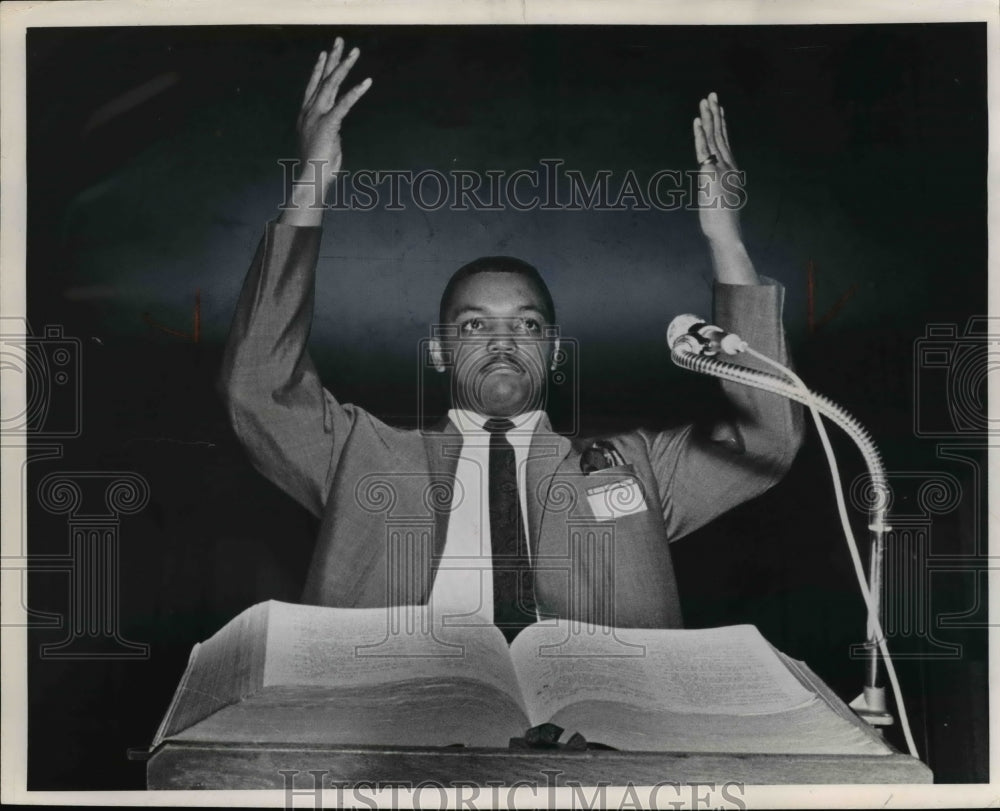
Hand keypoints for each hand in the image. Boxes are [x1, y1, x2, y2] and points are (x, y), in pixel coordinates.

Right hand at [295, 37, 371, 195]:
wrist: (312, 180)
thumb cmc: (319, 167)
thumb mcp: (325, 143)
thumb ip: (330, 130)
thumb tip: (335, 126)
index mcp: (306, 116)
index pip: (313, 87)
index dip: (319, 69)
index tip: (325, 54)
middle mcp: (309, 112)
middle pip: (322, 79)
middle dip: (332, 59)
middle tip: (341, 41)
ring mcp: (316, 117)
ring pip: (331, 85)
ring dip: (344, 67)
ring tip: (355, 53)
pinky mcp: (327, 125)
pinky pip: (344, 105)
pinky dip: (356, 92)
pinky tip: (367, 82)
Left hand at [693, 91, 741, 246]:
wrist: (726, 232)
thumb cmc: (722, 222)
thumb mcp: (721, 201)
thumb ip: (718, 189)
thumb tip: (713, 188)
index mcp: (732, 171)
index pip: (725, 143)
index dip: (721, 124)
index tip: (719, 109)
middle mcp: (728, 166)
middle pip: (720, 135)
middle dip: (715, 114)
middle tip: (712, 95)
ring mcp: (721, 168)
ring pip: (713, 138)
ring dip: (708, 117)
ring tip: (705, 100)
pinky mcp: (710, 174)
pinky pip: (703, 150)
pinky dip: (700, 134)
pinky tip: (697, 121)